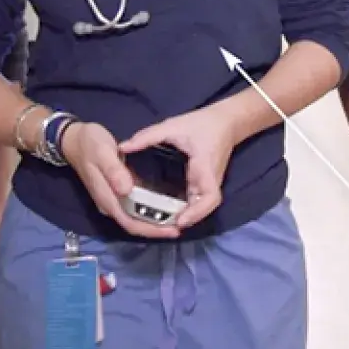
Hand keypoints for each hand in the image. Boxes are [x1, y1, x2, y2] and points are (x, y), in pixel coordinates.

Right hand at [61, 122, 178, 239]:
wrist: (74, 139)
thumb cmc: (89, 144)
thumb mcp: (102, 152)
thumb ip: (114, 171)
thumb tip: (127, 190)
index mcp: (107, 197)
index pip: (130, 222)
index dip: (151, 229)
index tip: (172, 229)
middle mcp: (110, 203)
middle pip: (134, 224)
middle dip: (156, 228)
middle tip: (180, 226)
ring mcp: (113, 198)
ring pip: (135, 217)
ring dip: (154, 221)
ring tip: (176, 217)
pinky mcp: (116, 191)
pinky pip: (134, 206)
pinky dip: (149, 209)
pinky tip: (164, 204)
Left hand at [121, 104, 240, 230]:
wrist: (225, 122)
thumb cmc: (201, 124)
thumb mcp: (173, 126)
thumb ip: (148, 137)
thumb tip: (123, 148)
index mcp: (205, 168)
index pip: (209, 197)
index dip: (197, 213)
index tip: (180, 221)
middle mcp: (210, 180)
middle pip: (203, 208)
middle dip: (186, 219)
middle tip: (161, 226)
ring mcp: (209, 184)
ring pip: (199, 206)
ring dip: (185, 216)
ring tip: (160, 222)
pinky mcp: (204, 183)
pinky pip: (196, 200)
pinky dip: (185, 208)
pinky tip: (166, 210)